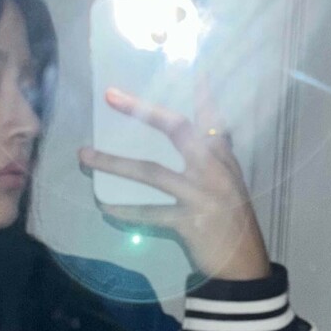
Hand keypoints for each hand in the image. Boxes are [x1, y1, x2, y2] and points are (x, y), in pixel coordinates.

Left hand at [79, 74, 271, 281]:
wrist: (245, 266)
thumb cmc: (233, 221)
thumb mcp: (231, 183)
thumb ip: (216, 156)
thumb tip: (209, 129)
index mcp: (223, 157)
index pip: (211, 116)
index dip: (201, 90)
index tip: (192, 64)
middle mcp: (214, 169)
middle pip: (177, 130)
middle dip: (142, 110)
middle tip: (112, 96)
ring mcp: (201, 194)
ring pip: (151, 171)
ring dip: (114, 162)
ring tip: (85, 154)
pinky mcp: (188, 221)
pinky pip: (148, 212)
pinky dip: (123, 210)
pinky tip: (104, 206)